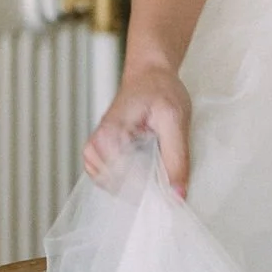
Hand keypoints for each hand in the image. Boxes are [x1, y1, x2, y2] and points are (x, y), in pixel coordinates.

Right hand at [84, 58, 192, 192]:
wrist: (150, 74)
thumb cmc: (160, 90)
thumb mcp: (175, 120)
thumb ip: (176, 158)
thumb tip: (177, 196)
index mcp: (107, 137)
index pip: (124, 182)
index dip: (151, 189)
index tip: (171, 190)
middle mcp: (94, 149)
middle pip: (121, 190)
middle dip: (147, 188)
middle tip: (169, 170)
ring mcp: (96, 156)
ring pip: (119, 190)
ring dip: (142, 184)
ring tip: (159, 159)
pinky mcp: (103, 159)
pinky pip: (118, 183)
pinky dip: (136, 180)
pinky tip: (150, 164)